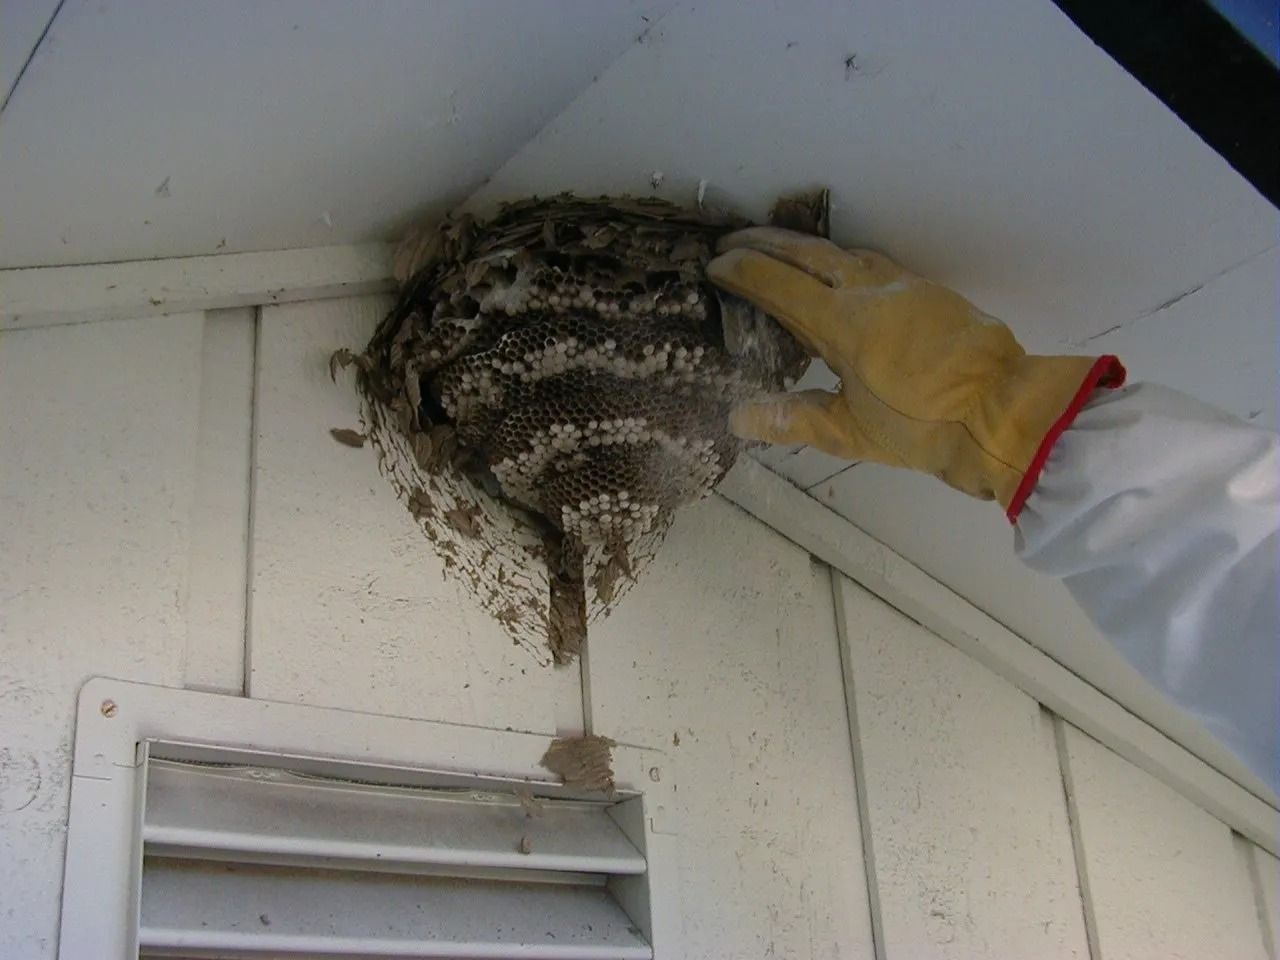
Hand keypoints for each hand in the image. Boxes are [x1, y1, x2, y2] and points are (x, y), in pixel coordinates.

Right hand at [708, 228, 1121, 514]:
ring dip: (803, 246)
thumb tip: (738, 416)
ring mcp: (903, 286)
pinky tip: (837, 272)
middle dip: (764, 243)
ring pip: (842, 252)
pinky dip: (839, 259)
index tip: (713, 265)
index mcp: (843, 322)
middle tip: (731, 240)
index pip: (778, 285)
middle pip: (806, 253)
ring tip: (777, 249)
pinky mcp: (928, 292)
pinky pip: (871, 262)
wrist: (1004, 412)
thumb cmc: (924, 427)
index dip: (741, 272)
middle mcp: (869, 291)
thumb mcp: (851, 432)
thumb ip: (793, 419)